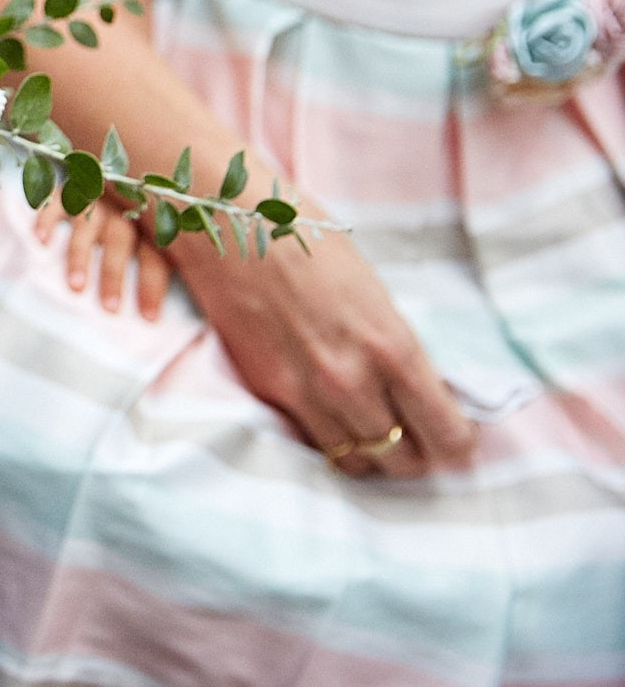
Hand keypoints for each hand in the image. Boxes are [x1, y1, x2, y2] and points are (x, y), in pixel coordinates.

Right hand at [35, 197, 173, 319]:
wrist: (107, 173)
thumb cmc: (127, 222)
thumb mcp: (148, 239)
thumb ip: (152, 265)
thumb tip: (164, 315)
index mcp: (147, 227)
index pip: (153, 257)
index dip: (151, 287)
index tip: (149, 320)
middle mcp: (121, 211)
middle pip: (119, 242)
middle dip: (114, 275)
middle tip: (109, 308)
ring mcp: (94, 198)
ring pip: (87, 226)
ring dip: (80, 256)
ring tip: (75, 286)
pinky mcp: (68, 189)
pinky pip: (57, 202)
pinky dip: (48, 219)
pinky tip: (41, 241)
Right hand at [173, 223, 477, 478]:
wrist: (229, 223)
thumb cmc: (307, 238)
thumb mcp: (373, 290)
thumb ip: (394, 344)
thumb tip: (419, 386)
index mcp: (392, 346)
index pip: (446, 434)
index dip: (457, 445)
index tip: (455, 439)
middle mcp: (351, 380)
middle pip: (402, 461)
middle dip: (416, 456)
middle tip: (416, 441)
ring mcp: (304, 391)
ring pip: (353, 463)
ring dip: (370, 456)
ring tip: (373, 436)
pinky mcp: (266, 389)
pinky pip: (310, 441)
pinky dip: (327, 439)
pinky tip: (332, 420)